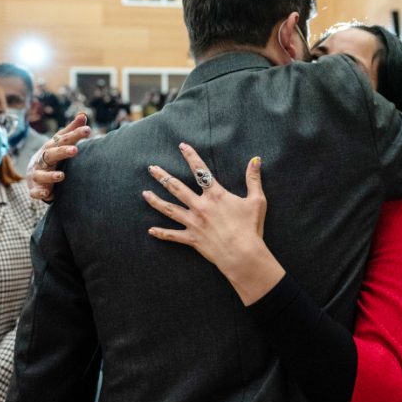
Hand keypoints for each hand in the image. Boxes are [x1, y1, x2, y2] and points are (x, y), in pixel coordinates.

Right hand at [26, 113, 90, 200]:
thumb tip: (83, 114)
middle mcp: (42, 159)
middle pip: (51, 154)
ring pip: (41, 174)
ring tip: (62, 176)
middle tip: (75, 150)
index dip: (75, 134)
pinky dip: (39, 192)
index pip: (63, 139)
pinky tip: (46, 194)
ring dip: (50, 175)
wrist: (34, 173)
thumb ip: (71, 130)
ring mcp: (37, 174)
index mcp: (51, 147)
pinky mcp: (35, 188)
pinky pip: (35, 191)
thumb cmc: (52, 156)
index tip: (88, 130)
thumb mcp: (60, 143)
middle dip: (62, 152)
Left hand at [143, 143, 284, 305]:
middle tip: (151, 168)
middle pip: (177, 188)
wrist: (242, 254)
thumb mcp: (256, 200)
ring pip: (169, 209)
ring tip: (144, 193)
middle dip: (163, 176)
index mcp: (215, 195)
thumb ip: (253, 178)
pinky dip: (161, 233)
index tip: (181, 146)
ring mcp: (194, 222)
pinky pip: (173, 235)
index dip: (191, 157)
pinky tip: (150, 230)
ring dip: (155, 200)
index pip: (200, 171)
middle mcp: (200, 206)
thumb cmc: (250, 227)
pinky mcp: (192, 238)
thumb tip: (256, 159)